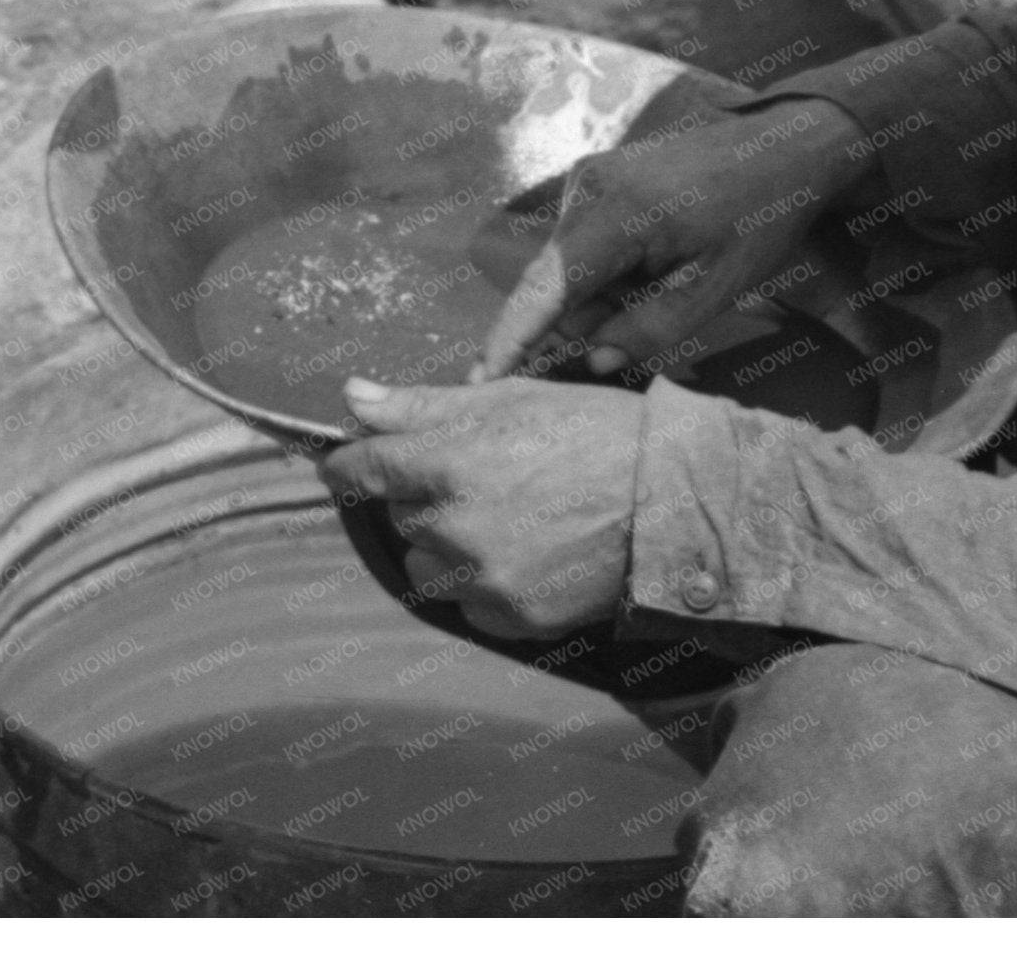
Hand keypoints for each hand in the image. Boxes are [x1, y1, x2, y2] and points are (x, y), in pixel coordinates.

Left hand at [317, 377, 641, 639]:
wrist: (673, 501)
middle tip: (483, 477)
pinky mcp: (514, 618)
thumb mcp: (509, 399)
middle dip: (426, 496)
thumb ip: (422, 405)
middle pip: (401, 516)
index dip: (346, 465)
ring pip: (427, 565)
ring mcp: (485, 579)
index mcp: (451, 461)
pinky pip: (468, 603)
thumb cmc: (595, 433)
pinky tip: (526, 553)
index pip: (363, 470)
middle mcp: (458, 527)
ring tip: (506, 519)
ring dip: (447, 545)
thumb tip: (351, 399)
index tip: (342, 464)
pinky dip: (483, 583)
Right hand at [476, 98, 873, 383]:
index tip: (480, 381)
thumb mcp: (717, 287)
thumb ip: (652, 328)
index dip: (511, 337)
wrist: (783, 144)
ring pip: (570, 267)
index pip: (546, 288)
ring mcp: (586, 178)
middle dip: (594, 315)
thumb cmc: (759, 216)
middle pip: (557, 284)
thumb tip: (594, 358)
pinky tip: (661, 255)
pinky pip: (583, 244)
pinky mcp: (594, 178)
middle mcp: (585, 188)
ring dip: (608, 291)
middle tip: (667, 303)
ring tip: (675, 270)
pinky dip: (612, 267)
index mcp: (616, 213)